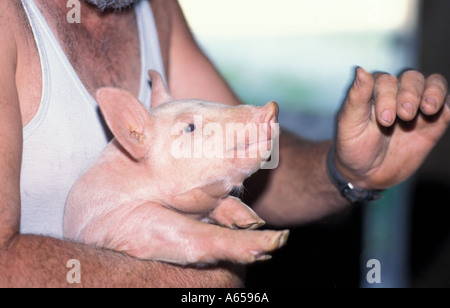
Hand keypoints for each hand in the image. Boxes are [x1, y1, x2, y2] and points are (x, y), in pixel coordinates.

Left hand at [335, 67, 449, 189]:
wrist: (366, 174)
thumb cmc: (352, 147)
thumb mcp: (349, 125)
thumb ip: (356, 98)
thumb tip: (360, 69)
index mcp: (373, 91)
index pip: (386, 80)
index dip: (387, 96)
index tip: (384, 120)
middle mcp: (396, 94)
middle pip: (411, 78)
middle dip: (410, 94)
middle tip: (404, 116)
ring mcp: (416, 107)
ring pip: (433, 85)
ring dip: (434, 93)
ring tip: (428, 109)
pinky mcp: (433, 123)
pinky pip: (448, 107)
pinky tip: (446, 111)